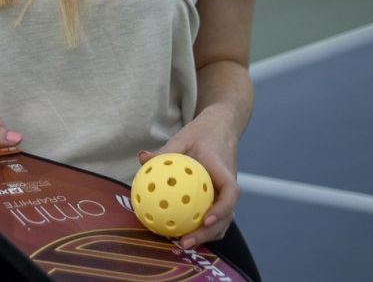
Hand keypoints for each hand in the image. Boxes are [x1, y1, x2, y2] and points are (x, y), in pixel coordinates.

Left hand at [138, 108, 240, 248]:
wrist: (221, 128)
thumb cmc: (203, 134)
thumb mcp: (183, 138)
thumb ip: (165, 151)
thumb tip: (142, 158)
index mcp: (224, 170)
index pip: (230, 192)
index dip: (221, 209)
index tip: (205, 220)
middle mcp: (228, 187)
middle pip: (226, 217)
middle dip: (208, 234)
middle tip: (184, 242)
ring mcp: (224, 195)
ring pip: (221, 222)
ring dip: (205, 236)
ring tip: (181, 244)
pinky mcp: (218, 199)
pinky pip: (212, 217)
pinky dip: (200, 228)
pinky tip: (179, 232)